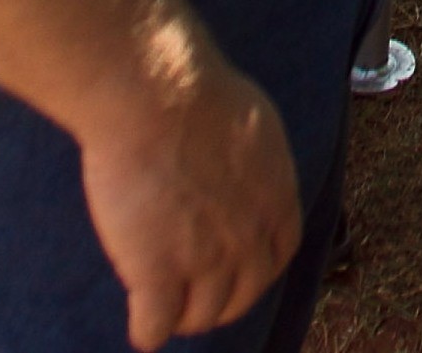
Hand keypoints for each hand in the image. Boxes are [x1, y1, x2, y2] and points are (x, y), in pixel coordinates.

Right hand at [74, 27, 299, 349]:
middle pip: (242, 296)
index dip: (255, 269)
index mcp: (276, 200)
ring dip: (184, 318)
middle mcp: (248, 239)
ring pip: (200, 317)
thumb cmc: (198, 93)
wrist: (157, 97)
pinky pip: (154, 326)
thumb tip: (242, 170)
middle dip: (221, 303)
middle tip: (197, 300)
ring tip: (167, 312)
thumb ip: (252, 162)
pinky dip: (148, 332)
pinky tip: (142, 328)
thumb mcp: (253, 125)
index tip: (236, 271)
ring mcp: (203, 261)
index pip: (278, 256)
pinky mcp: (156, 274)